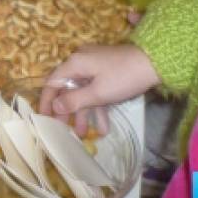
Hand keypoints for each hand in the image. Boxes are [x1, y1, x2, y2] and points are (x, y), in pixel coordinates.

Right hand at [39, 44, 159, 134]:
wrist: (153, 62)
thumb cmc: (123, 77)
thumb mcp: (98, 93)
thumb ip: (74, 101)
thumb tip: (54, 107)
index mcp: (74, 64)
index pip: (52, 83)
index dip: (46, 101)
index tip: (44, 119)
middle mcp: (80, 62)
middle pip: (66, 88)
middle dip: (66, 111)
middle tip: (63, 131)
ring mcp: (94, 66)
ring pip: (82, 91)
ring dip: (83, 112)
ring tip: (84, 135)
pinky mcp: (106, 70)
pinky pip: (95, 89)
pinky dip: (97, 105)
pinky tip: (104, 126)